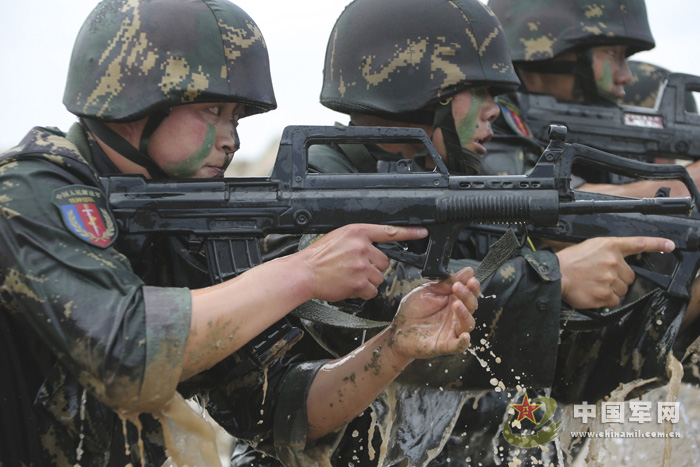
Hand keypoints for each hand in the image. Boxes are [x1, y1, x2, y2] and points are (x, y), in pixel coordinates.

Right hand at [296, 224, 427, 301]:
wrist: (304, 273)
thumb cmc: (319, 257)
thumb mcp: (339, 237)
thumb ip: (359, 240)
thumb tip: (374, 247)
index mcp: (357, 232)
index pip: (389, 230)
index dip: (409, 232)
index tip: (423, 232)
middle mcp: (361, 247)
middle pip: (384, 261)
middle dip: (373, 266)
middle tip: (355, 267)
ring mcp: (361, 265)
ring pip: (379, 277)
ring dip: (368, 280)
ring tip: (349, 276)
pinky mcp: (359, 282)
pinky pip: (372, 290)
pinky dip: (363, 291)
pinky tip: (350, 285)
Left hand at [389, 267, 479, 357]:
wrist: (397, 329)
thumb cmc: (412, 310)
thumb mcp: (429, 291)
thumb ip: (447, 282)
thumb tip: (468, 271)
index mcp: (453, 301)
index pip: (470, 294)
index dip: (473, 287)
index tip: (470, 279)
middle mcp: (455, 316)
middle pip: (471, 306)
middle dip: (468, 296)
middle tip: (458, 287)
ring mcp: (451, 330)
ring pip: (467, 324)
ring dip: (465, 314)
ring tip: (457, 304)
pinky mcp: (445, 345)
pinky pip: (459, 346)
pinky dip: (464, 342)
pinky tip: (465, 336)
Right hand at [557, 236, 674, 308]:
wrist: (554, 275)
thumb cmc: (568, 262)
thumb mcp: (590, 247)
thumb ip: (608, 253)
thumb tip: (619, 266)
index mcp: (609, 246)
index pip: (638, 243)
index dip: (657, 244)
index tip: (670, 245)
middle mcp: (613, 261)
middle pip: (629, 276)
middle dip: (618, 279)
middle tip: (600, 277)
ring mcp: (610, 278)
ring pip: (622, 290)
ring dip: (611, 290)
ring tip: (594, 285)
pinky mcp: (605, 294)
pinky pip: (614, 301)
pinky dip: (605, 300)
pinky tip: (592, 293)